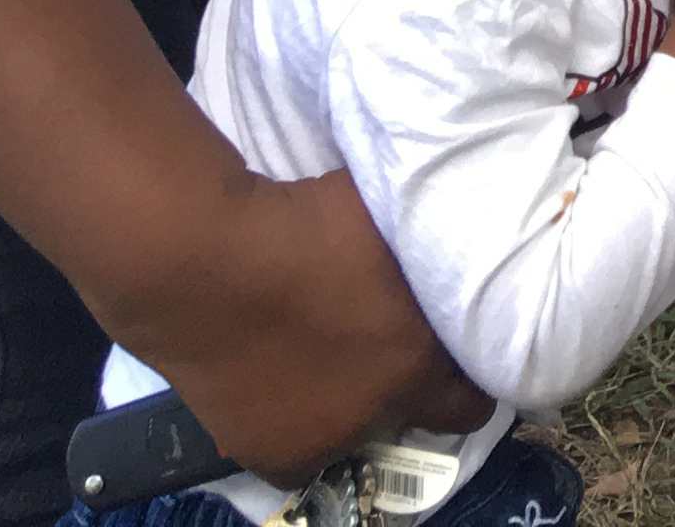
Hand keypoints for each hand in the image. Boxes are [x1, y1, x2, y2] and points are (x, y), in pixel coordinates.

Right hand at [113, 170, 490, 485]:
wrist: (201, 262)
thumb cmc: (302, 220)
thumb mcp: (389, 224)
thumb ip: (427, 255)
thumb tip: (452, 254)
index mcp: (417, 358)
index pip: (473, 398)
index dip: (467, 373)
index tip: (455, 349)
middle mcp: (377, 412)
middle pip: (419, 414)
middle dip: (414, 387)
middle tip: (388, 347)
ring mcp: (322, 440)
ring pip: (357, 431)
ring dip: (352, 403)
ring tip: (325, 357)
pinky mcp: (269, 455)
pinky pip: (301, 450)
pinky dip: (298, 423)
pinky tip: (283, 381)